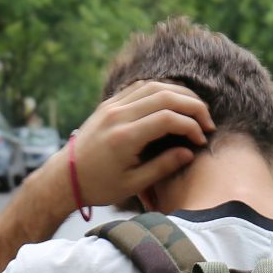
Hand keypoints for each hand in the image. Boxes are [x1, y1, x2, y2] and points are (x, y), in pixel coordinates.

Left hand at [62, 80, 214, 206]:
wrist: (65, 177)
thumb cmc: (99, 186)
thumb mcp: (133, 184)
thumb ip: (163, 167)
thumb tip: (189, 152)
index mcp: (125, 137)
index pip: (168, 118)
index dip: (191, 126)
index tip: (201, 140)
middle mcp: (118, 115)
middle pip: (165, 96)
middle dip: (193, 106)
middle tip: (207, 122)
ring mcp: (112, 106)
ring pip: (154, 86)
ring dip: (180, 95)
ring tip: (195, 111)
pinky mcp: (109, 103)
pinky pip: (140, 87)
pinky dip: (161, 91)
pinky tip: (174, 103)